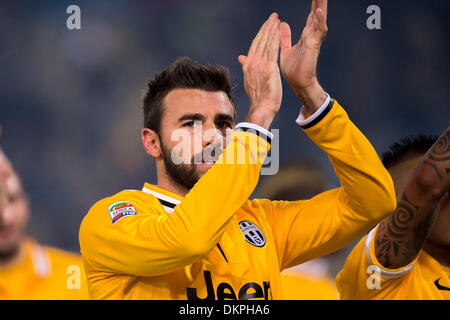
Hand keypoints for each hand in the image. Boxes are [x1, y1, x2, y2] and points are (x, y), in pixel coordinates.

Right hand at [239, 12, 281, 129]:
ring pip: (266, 43)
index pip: (254, 45)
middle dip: (266, 27)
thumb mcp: (250, 79)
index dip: (261, 33)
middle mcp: (252, 63)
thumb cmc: (258, 96)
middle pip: (260, 40)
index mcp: (248, 65)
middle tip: (273, 16)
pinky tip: (278, 31)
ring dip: (271, 30)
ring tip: (276, 19)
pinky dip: (275, 39)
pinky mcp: (269, 68)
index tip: (266, 24)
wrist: (261, 107)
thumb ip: (246, 66)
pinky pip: (272, 50)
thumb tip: (241, 58)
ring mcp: (260, 65)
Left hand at [279, 0, 327, 113]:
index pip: (311, 16)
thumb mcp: (286, 49)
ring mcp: (314, 40)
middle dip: (319, 2)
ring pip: (320, 19)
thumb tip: (281, 24)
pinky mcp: (313, 46)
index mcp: (306, 36)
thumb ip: (285, 37)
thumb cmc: (294, 70)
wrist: (298, 84)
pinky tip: (318, 11)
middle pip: (317, 14)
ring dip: (322, 6)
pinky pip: (319, 31)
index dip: (313, 5)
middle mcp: (312, 36)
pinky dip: (320, 21)